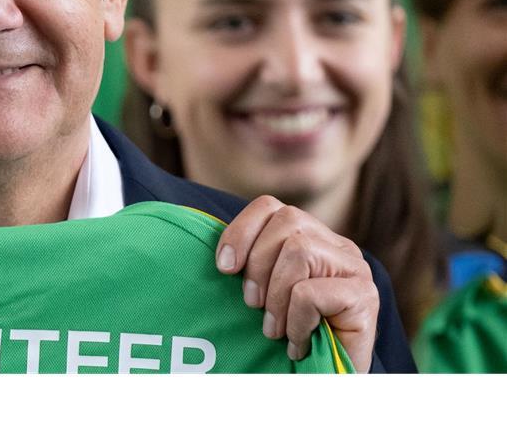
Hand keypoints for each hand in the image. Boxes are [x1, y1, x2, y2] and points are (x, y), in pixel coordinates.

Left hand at [215, 196, 378, 371]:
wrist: (329, 380)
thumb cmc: (291, 335)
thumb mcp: (264, 293)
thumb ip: (251, 264)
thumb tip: (220, 256)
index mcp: (311, 237)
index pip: (270, 206)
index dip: (240, 231)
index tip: (224, 268)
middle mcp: (338, 246)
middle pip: (286, 221)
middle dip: (258, 265)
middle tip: (254, 305)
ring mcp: (355, 269)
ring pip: (299, 251)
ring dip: (276, 297)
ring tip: (275, 328)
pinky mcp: (365, 297)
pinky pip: (310, 293)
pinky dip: (295, 321)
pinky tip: (298, 342)